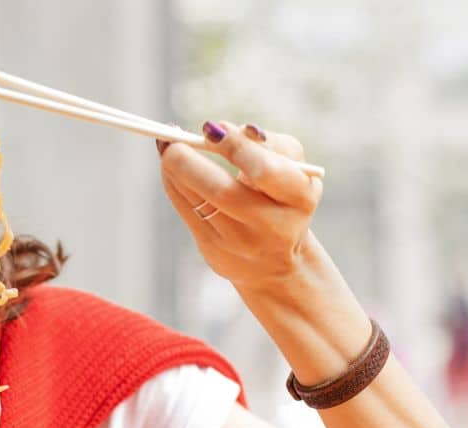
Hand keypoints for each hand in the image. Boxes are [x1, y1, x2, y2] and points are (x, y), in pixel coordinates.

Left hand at [158, 120, 322, 291]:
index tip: (211, 129)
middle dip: (191, 161)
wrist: (276, 257)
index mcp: (300, 198)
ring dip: (174, 169)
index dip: (235, 147)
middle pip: (223, 192)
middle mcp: (273, 227)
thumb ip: (268, 143)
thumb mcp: (293, 166)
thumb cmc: (283, 196)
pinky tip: (170, 167)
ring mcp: (241, 242)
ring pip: (197, 201)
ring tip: (167, 147)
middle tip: (174, 138)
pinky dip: (173, 182)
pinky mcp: (215, 250)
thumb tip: (219, 129)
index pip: (265, 171)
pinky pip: (185, 210)